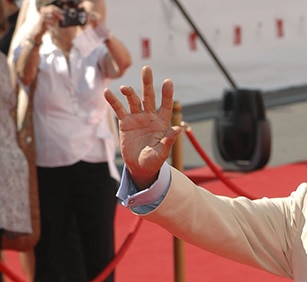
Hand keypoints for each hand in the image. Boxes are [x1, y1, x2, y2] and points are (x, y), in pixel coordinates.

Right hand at [104, 66, 181, 189]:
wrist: (139, 167)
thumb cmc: (153, 161)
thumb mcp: (161, 153)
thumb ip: (168, 141)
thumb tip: (178, 129)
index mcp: (161, 123)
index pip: (165, 106)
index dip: (167, 94)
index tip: (168, 81)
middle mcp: (149, 117)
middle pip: (149, 97)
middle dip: (147, 83)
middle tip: (147, 69)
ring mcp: (137, 118)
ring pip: (133, 100)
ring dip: (129, 92)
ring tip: (124, 89)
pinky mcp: (125, 122)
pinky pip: (119, 109)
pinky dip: (113, 101)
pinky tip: (107, 93)